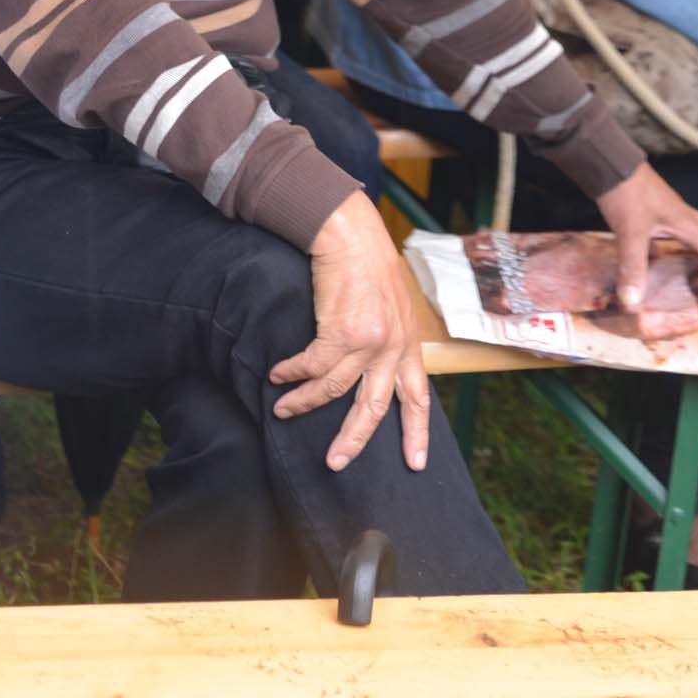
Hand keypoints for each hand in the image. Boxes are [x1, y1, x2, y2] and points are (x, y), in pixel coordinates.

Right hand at [270, 193, 432, 472]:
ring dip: (305, 402)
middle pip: (374, 406)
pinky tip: (278, 376)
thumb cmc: (368, 264)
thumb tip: (377, 366)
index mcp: (408, 344)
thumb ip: (390, 338)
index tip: (415, 463)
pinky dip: (293, 374)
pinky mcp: (340, 330)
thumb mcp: (394, 305)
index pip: (419, 397)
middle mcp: (392, 347)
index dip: (417, 432)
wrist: (350, 234)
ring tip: (283, 410)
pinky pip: (312, 365)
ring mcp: (368, 341)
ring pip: (334, 388)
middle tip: (335, 462)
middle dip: (353, 438)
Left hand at [592, 165, 697, 312]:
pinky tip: (684, 243)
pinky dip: (695, 238)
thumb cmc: (624, 193)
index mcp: (684, 222)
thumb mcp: (628, 232)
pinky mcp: (659, 206)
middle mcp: (683, 215)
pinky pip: (687, 227)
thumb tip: (633, 302)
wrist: (610, 162)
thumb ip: (632, 267)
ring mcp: (672, 209)